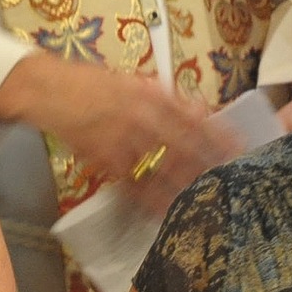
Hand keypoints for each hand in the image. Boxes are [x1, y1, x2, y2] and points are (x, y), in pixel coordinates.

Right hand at [0, 54, 236, 214]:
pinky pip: (135, 186)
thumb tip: (200, 109)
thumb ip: (168, 96)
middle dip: (210, 168)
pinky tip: (167, 212)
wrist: (49, 91)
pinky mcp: (106, 160)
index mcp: (153, 95)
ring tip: (208, 203)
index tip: (242, 151)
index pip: (196, 119)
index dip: (220, 137)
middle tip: (233, 185)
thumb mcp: (134, 80)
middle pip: (186, 150)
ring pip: (164, 171)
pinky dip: (152, 201)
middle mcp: (143, 118)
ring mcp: (125, 141)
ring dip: (186, 188)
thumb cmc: (91, 83)